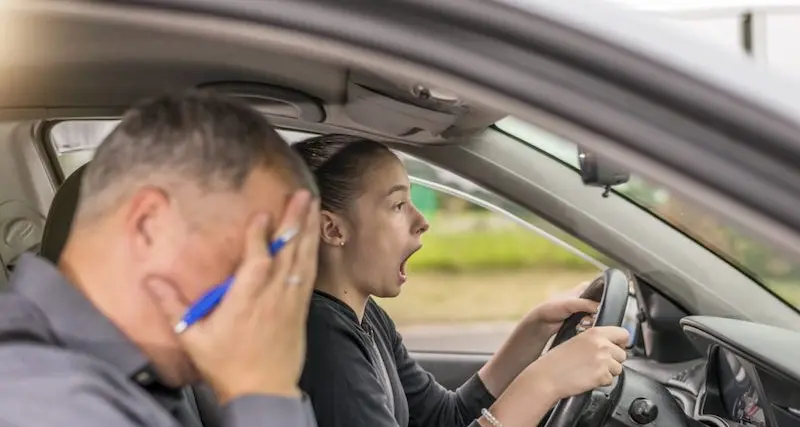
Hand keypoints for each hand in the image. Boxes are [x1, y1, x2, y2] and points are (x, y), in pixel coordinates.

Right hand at [148, 190, 319, 402]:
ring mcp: (290, 300)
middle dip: (294, 221)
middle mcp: (273, 296)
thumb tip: (149, 280)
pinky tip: (314, 236)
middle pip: (287, 253)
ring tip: (312, 204)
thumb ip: (172, 307)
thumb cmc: (227, 365)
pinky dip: (312, 251)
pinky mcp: (301, 307)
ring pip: (303, 259)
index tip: (261, 213)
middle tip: (301, 195)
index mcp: (246, 301)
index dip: (259, 237)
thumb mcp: (193, 338)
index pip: (256, 262)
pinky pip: (310, 273)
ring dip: (308, 230)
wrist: (263, 391)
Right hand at [482, 326, 627, 426]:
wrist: (547, 376)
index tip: (617, 347)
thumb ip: (596, 340)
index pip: (624, 333)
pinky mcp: (602, 376)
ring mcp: (603, 360)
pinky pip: (610, 380)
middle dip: (613, 360)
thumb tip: (613, 345)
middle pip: (622, 354)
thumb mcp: (577, 341)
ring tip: (589, 371)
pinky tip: (587, 378)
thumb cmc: (557, 360)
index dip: (621, 342)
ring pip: (618, 368)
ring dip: (607, 372)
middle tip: (596, 363)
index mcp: (595, 333)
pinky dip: (601, 382)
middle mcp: (601, 345)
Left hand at [523, 281, 597, 336]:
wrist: (543, 322)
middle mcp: (588, 297)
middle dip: (597, 314)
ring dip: (592, 321)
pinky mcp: (584, 320)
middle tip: (587, 318)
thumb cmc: (552, 308)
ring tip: (582, 323)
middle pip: (602, 306)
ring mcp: (586, 310)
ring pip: (598, 316)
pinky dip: (589, 326)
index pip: (603, 290)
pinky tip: (582, 327)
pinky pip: (593, 324)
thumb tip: (600, 308)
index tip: (598, 309)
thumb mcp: (569, 303)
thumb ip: (586, 304)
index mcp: (586, 287)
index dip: (604, 300)